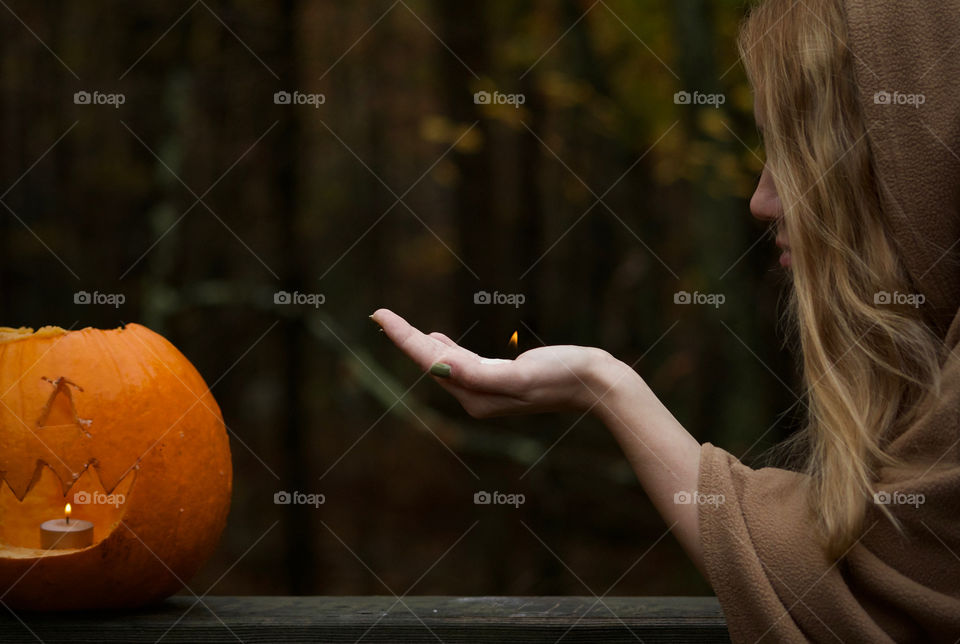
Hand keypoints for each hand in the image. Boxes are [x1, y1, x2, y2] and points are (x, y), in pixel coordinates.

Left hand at [371, 308, 614, 417]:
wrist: (594, 384)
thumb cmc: (562, 376)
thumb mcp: (519, 376)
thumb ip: (478, 375)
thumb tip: (440, 367)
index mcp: (475, 395)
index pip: (428, 362)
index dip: (402, 337)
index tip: (378, 314)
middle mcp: (475, 397)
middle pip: (430, 362)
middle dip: (404, 338)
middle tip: (378, 313)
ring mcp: (487, 389)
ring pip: (443, 362)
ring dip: (420, 342)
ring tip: (397, 324)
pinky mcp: (500, 378)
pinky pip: (461, 363)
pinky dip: (443, 348)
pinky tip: (437, 339)